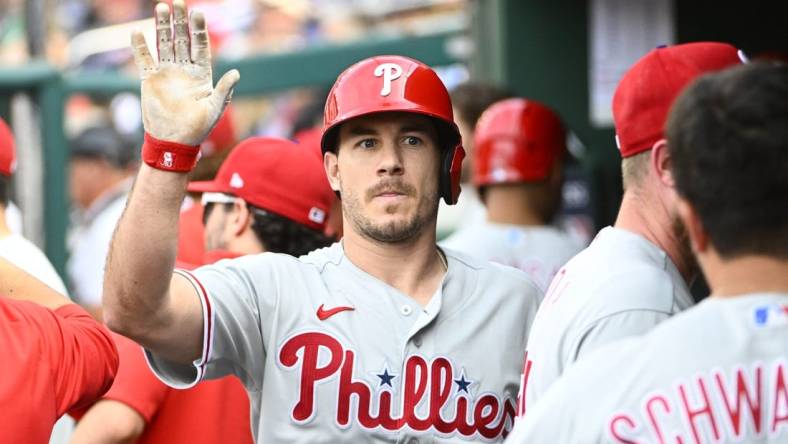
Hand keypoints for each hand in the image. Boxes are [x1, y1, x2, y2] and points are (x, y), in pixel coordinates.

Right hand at [131, 0, 238, 145]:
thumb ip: (224, 90)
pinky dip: (140, 46)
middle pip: (182, 39)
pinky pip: (144, 59)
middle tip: (179, 2)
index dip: (199, 29)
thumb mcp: (214, 109)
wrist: (174, 141)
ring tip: (162, 7)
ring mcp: (166, 73)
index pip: (200, 46)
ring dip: (163, 26)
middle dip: (181, 21)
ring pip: (165, 44)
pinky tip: (137, 32)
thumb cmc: (198, 128)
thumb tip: (237, 73)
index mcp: (201, 74)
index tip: (198, 11)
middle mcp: (184, 70)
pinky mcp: (150, 80)